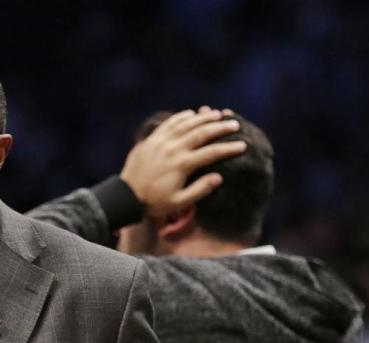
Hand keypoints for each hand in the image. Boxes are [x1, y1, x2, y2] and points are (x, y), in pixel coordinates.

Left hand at [119, 107, 246, 217]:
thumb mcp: (178, 203)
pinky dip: (181, 117)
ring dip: (203, 118)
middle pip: (202, 133)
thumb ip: (199, 190)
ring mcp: (161, 142)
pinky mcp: (151, 140)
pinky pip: (169, 123)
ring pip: (186, 124)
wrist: (125, 197)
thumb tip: (219, 177)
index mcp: (182, 165)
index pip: (211, 153)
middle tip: (235, 124)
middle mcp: (173, 149)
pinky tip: (192, 114)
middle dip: (220, 127)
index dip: (228, 148)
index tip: (242, 145)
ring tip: (218, 114)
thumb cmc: (154, 203)